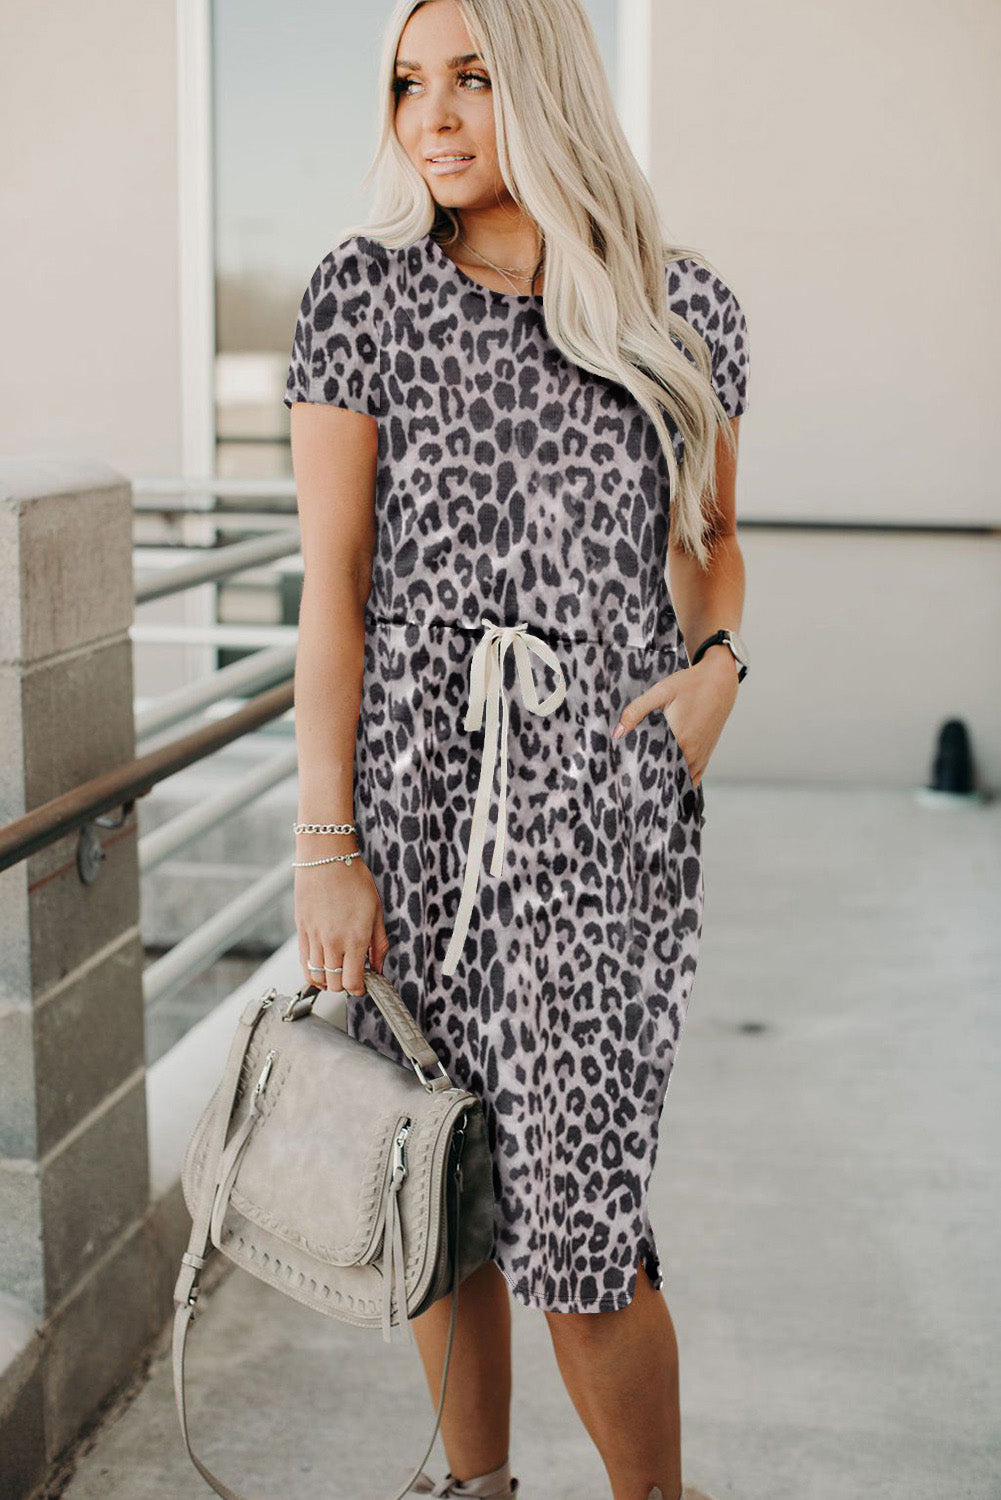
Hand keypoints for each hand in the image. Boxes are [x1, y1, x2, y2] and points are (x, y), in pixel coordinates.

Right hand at [294, 855, 389, 994]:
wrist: (326, 858)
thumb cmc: (354, 879)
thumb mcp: (376, 911)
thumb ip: (378, 944)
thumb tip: (379, 966)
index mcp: (355, 938)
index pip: (353, 981)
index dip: (359, 989)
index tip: (363, 986)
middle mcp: (333, 942)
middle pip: (334, 983)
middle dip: (344, 986)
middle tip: (352, 977)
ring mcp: (314, 937)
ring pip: (317, 976)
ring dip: (328, 981)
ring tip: (337, 972)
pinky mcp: (301, 930)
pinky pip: (304, 962)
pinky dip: (312, 971)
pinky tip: (321, 967)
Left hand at [612, 648, 738, 785]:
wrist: (720, 680)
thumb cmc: (689, 684)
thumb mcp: (660, 692)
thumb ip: (636, 711)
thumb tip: (617, 733)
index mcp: (679, 739)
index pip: (654, 767)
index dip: (638, 772)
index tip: (625, 773)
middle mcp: (692, 752)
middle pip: (665, 775)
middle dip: (649, 778)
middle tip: (632, 779)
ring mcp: (701, 756)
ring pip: (679, 779)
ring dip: (665, 780)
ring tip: (648, 780)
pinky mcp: (706, 755)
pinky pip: (692, 777)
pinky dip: (680, 780)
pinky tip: (668, 780)